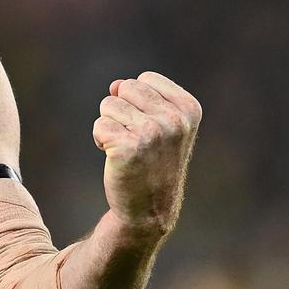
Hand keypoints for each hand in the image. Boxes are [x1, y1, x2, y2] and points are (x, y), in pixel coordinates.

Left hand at [92, 71, 201, 241]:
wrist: (150, 209)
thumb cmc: (153, 162)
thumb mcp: (160, 125)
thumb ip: (142, 98)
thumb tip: (115, 85)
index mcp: (189, 109)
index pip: (146, 79)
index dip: (138, 100)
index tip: (151, 127)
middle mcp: (174, 119)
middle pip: (125, 88)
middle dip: (121, 110)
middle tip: (135, 139)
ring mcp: (152, 132)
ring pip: (108, 105)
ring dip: (110, 126)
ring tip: (127, 149)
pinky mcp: (128, 146)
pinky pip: (99, 125)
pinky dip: (101, 140)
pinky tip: (116, 158)